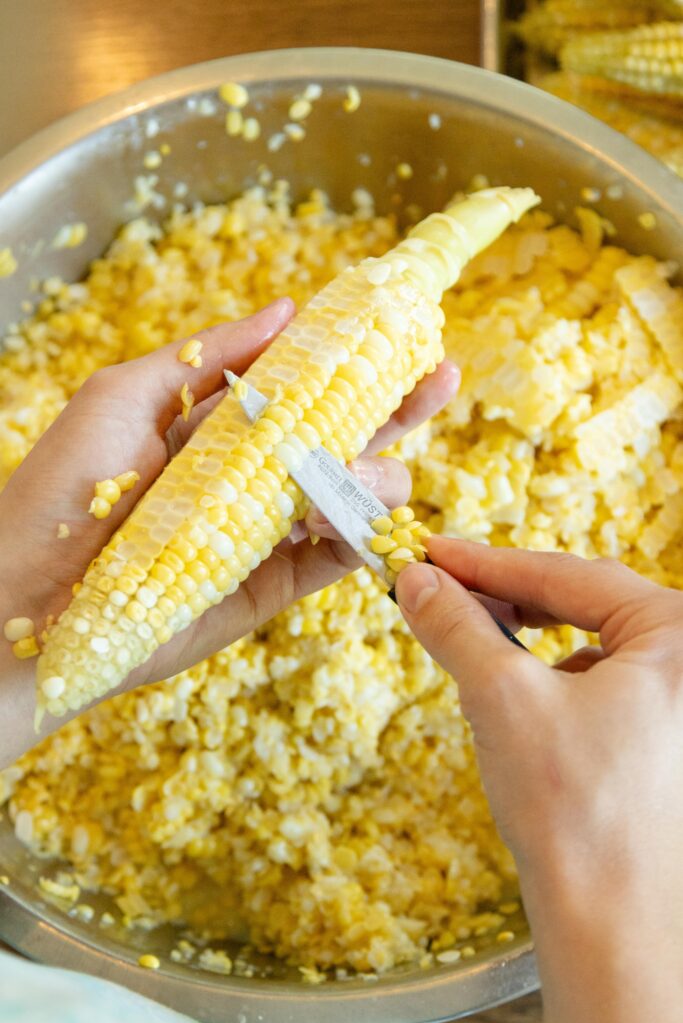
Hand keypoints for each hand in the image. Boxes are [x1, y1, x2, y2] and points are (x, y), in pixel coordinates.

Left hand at [0, 299, 458, 764]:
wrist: (33, 604)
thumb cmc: (63, 492)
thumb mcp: (123, 398)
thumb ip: (205, 355)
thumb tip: (286, 309)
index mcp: (223, 424)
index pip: (306, 385)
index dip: (356, 359)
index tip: (402, 331)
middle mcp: (256, 473)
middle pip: (347, 434)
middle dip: (399, 406)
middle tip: (441, 378)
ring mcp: (272, 530)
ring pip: (357, 493)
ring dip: (377, 474)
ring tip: (354, 472)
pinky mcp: (276, 585)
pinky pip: (341, 555)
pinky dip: (361, 534)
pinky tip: (349, 515)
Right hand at [396, 538, 682, 1022]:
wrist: (613, 926)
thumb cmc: (575, 809)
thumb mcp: (503, 696)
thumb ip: (458, 625)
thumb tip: (416, 580)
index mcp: (679, 636)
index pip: (569, 575)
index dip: (489, 562)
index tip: (432, 552)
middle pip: (584, 605)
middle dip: (507, 599)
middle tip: (443, 588)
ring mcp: (678, 705)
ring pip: (587, 646)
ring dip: (525, 642)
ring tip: (470, 644)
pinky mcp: (663, 739)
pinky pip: (599, 684)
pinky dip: (548, 680)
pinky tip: (514, 702)